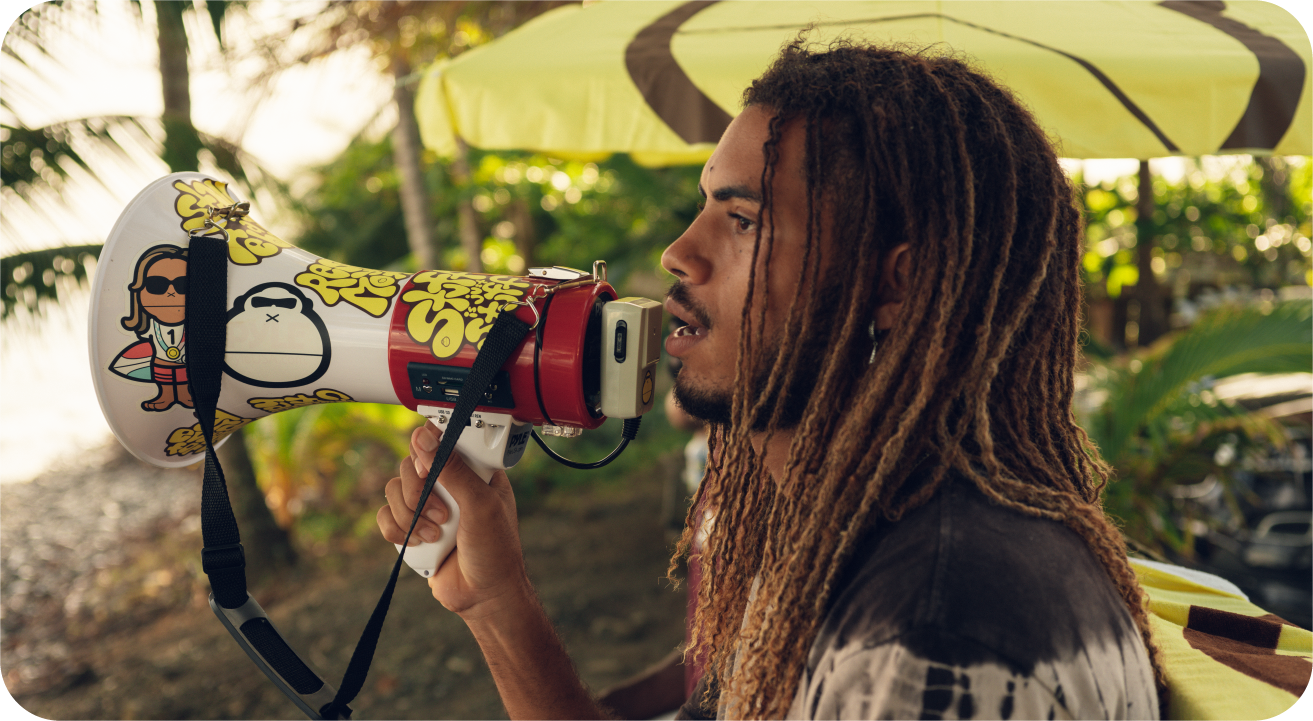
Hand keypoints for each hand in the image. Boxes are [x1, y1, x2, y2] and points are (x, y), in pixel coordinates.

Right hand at [376, 421, 530, 617]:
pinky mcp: (412, 528)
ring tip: (435, 535)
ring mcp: (428, 506)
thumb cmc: (495, 550)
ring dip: (410, 515)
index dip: (428, 450)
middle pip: (410, 464)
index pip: (441, 440)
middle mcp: (449, 484)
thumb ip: (452, 469)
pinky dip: (396, 530)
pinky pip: (385, 515)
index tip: (428, 470)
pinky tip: (420, 543)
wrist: (483, 596)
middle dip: (418, 492)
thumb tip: (423, 436)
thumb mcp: (481, 504)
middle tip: (441, 515)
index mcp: (473, 470)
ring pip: (393, 489)